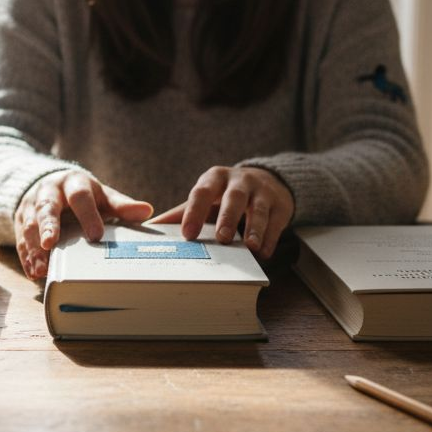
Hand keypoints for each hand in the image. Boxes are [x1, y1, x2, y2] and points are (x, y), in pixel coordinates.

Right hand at [14, 170, 152, 279]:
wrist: (48, 184)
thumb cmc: (81, 195)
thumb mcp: (101, 196)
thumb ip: (121, 205)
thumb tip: (147, 211)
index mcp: (72, 183)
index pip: (80, 196)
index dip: (87, 215)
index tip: (96, 235)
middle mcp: (48, 192)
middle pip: (46, 207)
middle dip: (47, 225)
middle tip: (50, 243)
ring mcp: (31, 206)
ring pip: (30, 226)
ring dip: (35, 248)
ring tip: (42, 268)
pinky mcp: (21, 221)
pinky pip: (21, 240)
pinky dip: (27, 257)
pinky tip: (34, 272)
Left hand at [149, 166, 293, 258]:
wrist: (267, 181)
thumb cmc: (225, 195)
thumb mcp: (205, 198)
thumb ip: (181, 214)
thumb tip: (149, 229)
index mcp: (214, 179)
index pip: (202, 193)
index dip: (194, 212)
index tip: (188, 234)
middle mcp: (239, 181)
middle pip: (233, 198)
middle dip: (228, 218)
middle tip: (222, 238)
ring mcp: (262, 192)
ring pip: (258, 210)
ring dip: (254, 229)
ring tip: (250, 247)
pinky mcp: (281, 205)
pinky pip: (276, 222)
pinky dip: (270, 239)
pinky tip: (263, 253)